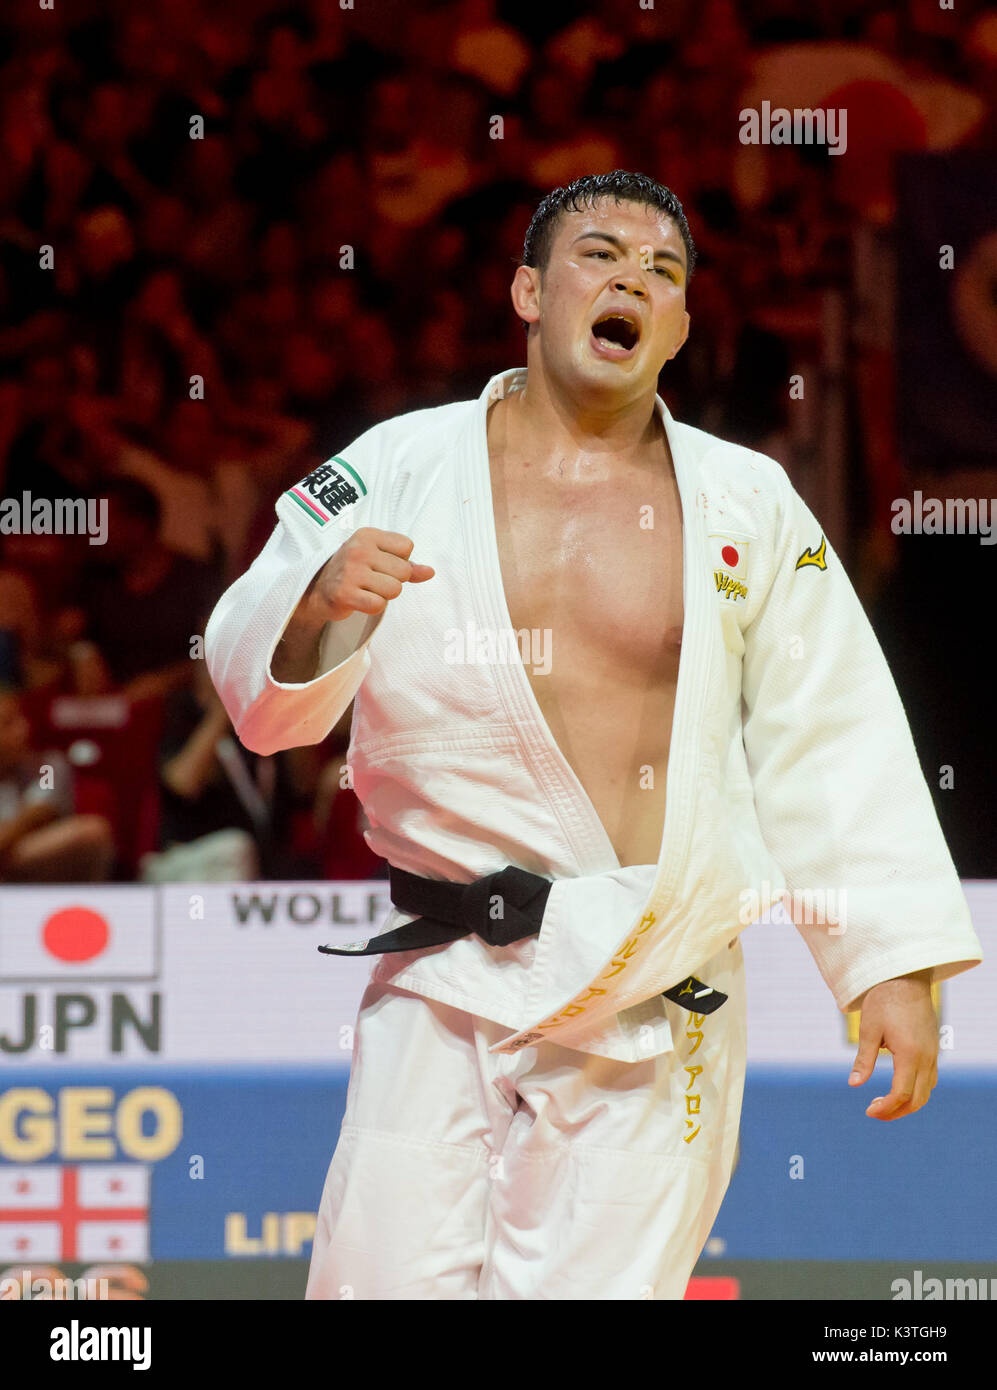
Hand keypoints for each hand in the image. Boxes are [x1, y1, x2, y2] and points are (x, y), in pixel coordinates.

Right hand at [299, 527, 433, 625]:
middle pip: (403, 571)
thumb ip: (407, 565)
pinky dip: (373, 606)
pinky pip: (379, 604)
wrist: (316, 589)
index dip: (400, 560)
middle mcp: (358, 549)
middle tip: (372, 580)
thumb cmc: (353, 571)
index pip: (407, 547)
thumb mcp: (378, 558)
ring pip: (394, 589)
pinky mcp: (345, 594)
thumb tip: (430, 572)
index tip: (381, 564)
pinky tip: (360, 600)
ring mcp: (350, 571)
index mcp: (368, 535)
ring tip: (366, 590)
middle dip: (393, 580)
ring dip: (384, 595)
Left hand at [848, 969, 937, 1119]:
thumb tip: (854, 1084)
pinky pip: (930, 1079)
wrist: (905, 978)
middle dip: (896, 1112)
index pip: (901, 1094)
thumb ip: (864, 1060)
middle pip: (917, 1099)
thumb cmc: (883, 1001)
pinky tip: (899, 1088)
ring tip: (884, 1104)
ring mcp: (933, 1054)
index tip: (868, 1111)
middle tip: (873, 1112)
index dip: (885, 1108)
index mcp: (910, 1054)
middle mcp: (926, 1058)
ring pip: (926, 1092)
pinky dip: (916, 1091)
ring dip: (907, 1103)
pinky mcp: (933, 1049)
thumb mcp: (868, 1029)